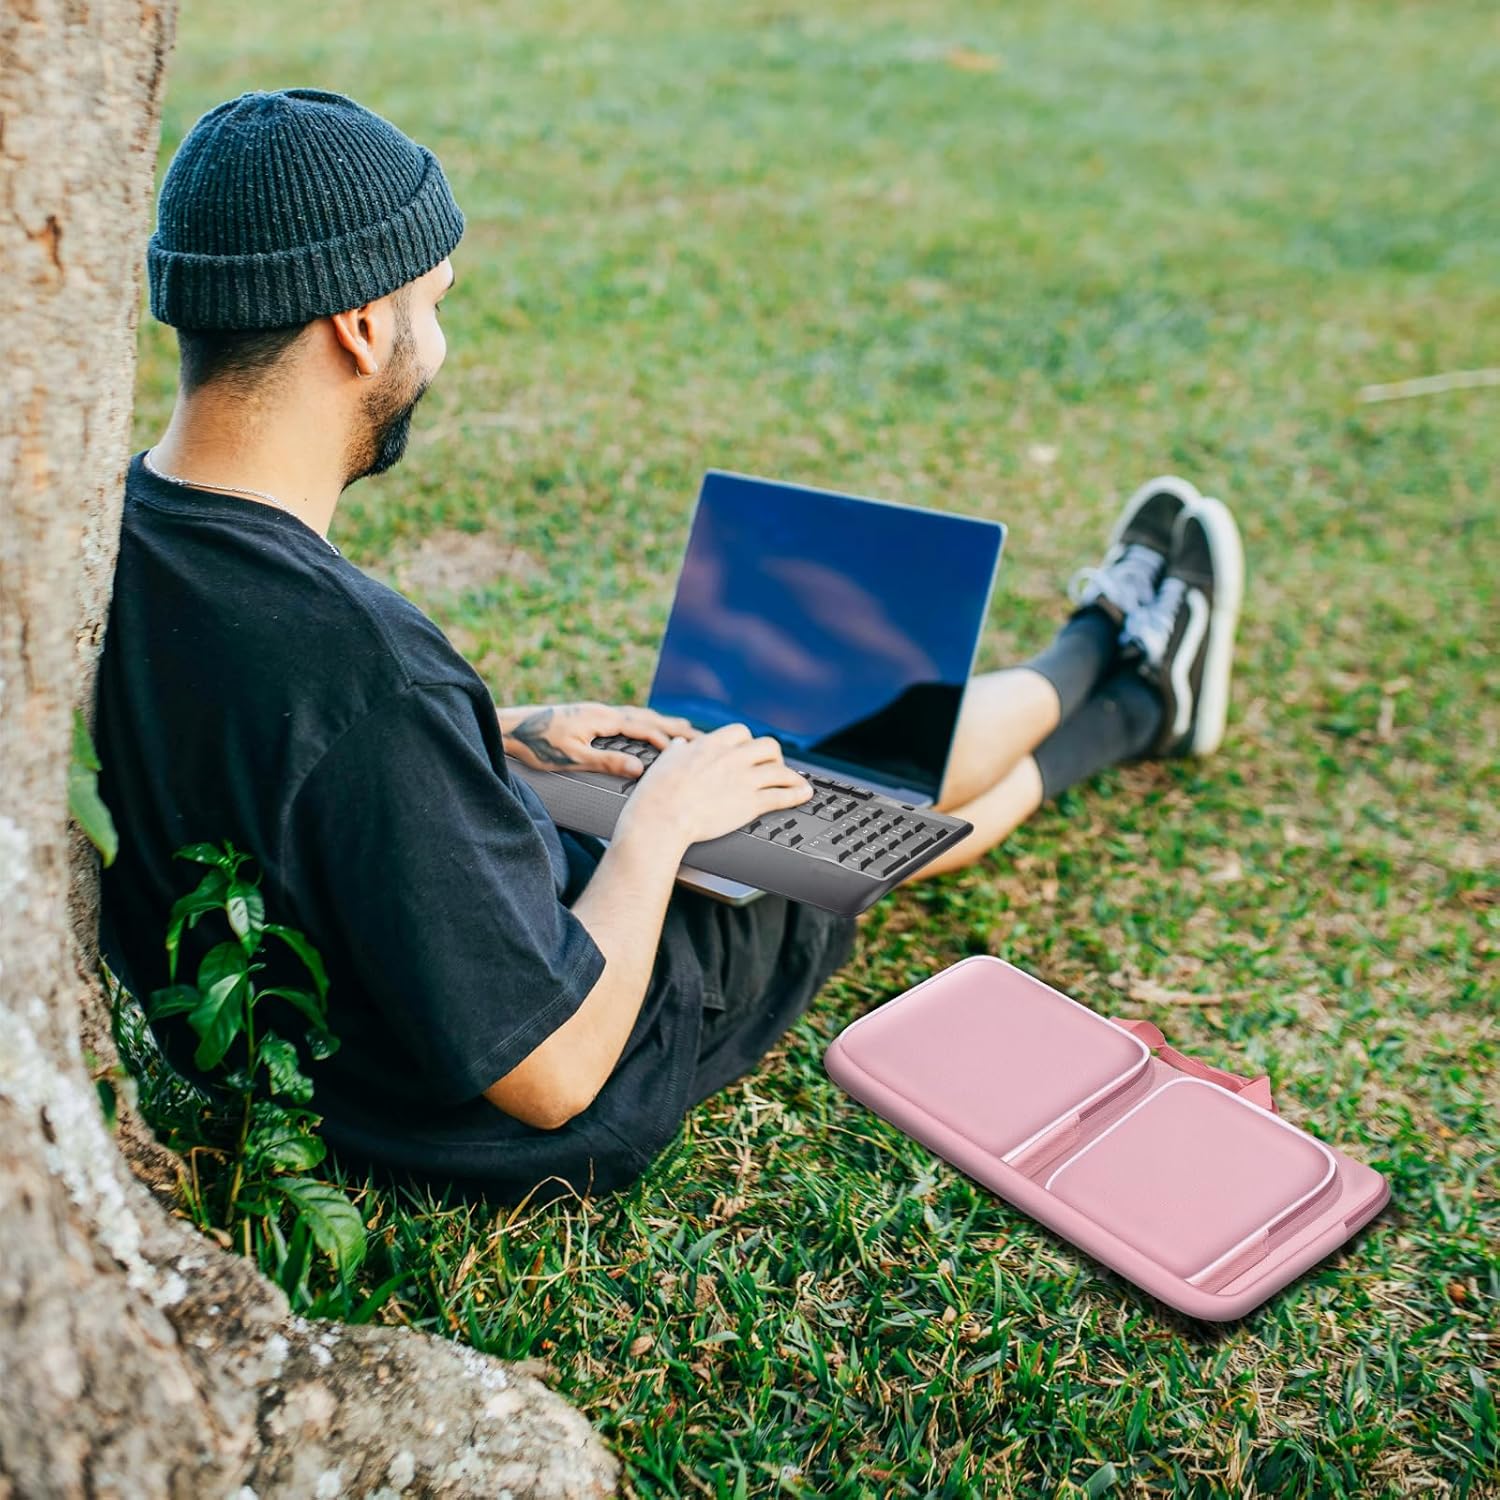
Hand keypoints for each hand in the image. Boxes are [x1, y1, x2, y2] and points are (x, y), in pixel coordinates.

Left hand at [497, 700, 702, 776]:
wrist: (508, 727)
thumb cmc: (537, 744)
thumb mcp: (573, 758)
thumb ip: (607, 762)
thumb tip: (640, 768)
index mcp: (602, 718)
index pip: (643, 727)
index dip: (667, 739)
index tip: (689, 749)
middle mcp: (601, 710)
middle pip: (645, 716)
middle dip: (672, 726)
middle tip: (698, 734)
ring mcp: (594, 711)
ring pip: (635, 715)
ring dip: (659, 722)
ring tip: (679, 729)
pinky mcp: (586, 716)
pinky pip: (624, 718)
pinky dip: (642, 722)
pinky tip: (643, 729)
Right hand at [617, 721, 814, 849]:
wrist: (661, 818)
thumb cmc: (657, 793)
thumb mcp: (665, 761)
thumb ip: (677, 750)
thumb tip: (680, 743)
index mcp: (711, 745)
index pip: (740, 732)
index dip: (747, 742)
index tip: (748, 750)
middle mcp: (732, 758)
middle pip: (767, 745)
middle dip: (772, 755)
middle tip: (771, 766)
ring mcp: (744, 779)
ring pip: (779, 768)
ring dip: (790, 775)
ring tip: (796, 781)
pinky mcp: (751, 803)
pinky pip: (783, 794)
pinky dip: (797, 793)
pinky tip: (804, 794)